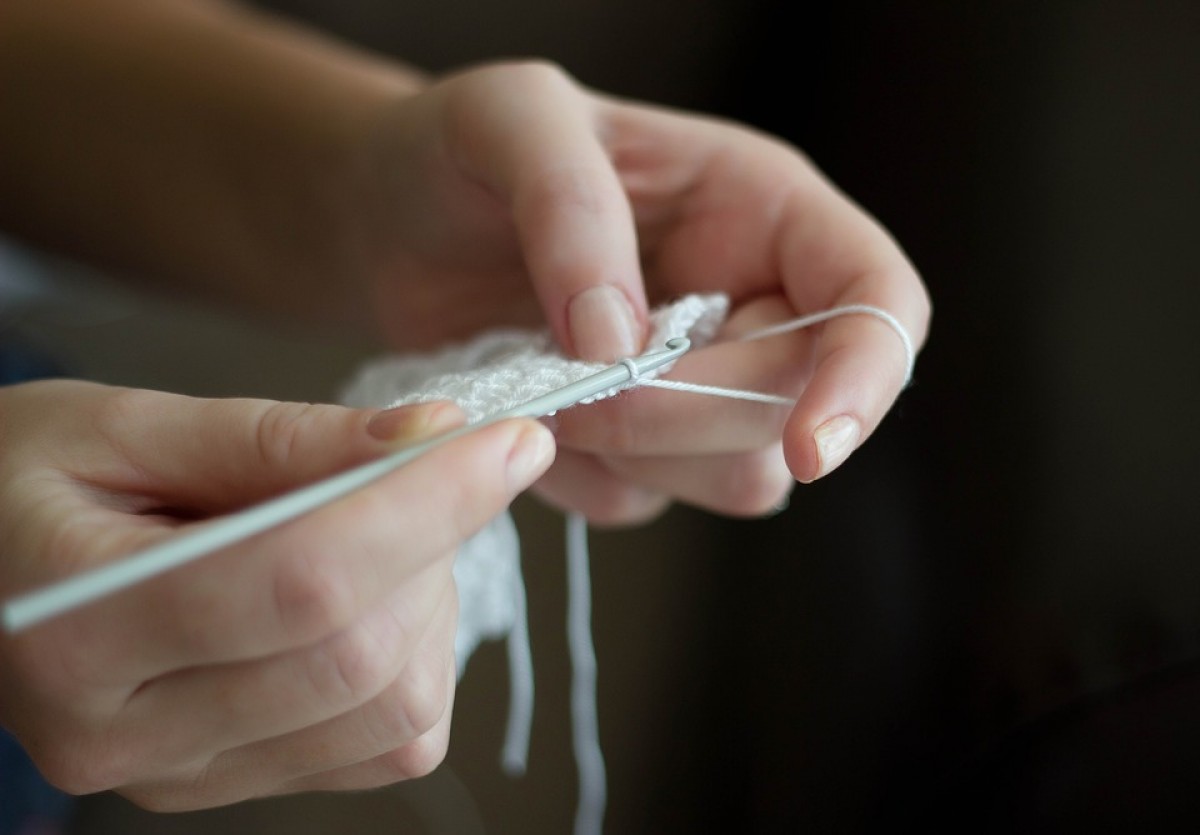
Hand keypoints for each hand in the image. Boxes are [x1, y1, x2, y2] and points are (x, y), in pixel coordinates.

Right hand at [0, 379, 553, 808]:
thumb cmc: (31, 483)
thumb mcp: (124, 424)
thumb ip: (278, 438)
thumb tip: (427, 437)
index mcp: (77, 625)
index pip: (302, 579)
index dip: (427, 505)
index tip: (511, 442)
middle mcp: (127, 732)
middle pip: (360, 656)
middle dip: (434, 542)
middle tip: (429, 463)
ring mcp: (185, 777)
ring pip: (393, 709)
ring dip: (427, 601)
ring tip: (373, 528)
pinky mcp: (235, 786)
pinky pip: (389, 742)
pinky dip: (415, 657)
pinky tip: (367, 596)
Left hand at [360, 62, 929, 521]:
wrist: (393, 223)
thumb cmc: (461, 150)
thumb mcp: (509, 121)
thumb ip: (570, 206)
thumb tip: (620, 340)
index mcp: (762, 213)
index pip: (877, 302)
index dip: (865, 376)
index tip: (808, 447)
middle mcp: (752, 305)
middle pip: (795, 410)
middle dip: (684, 416)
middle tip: (573, 381)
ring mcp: (699, 387)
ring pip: (736, 478)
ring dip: (636, 453)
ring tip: (544, 382)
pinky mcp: (640, 447)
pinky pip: (641, 503)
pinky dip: (577, 477)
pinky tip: (527, 409)